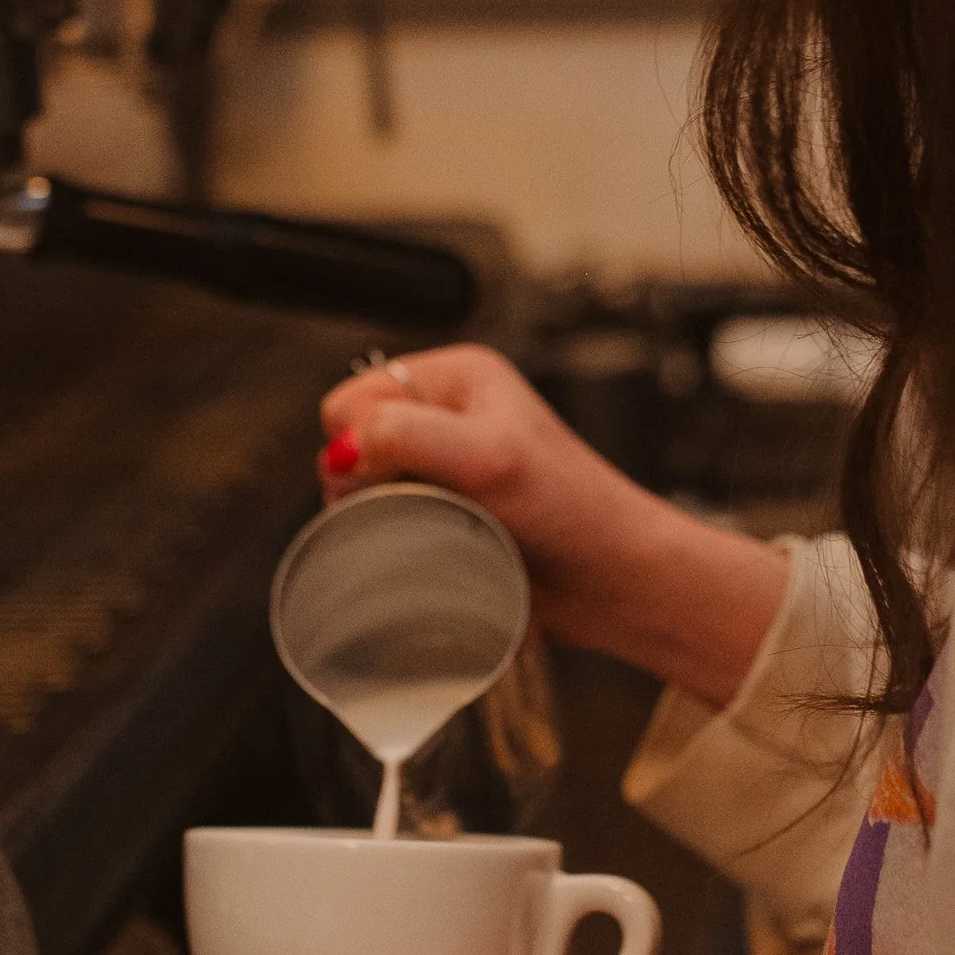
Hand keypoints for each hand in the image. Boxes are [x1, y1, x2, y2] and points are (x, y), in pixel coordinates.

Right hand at [317, 345, 787, 704]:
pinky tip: (425, 550)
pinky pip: (387, 521)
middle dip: (366, 483)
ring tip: (430, 531)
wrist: (614, 578)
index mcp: (455, 376)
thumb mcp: (488, 458)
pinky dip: (393, 539)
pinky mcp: (446, 512)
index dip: (358, 442)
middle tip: (416, 509)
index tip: (394, 479)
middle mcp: (446, 415)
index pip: (353, 398)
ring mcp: (445, 466)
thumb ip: (408, 438)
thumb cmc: (573, 509)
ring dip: (380, 515)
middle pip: (350, 444)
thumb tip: (341, 448)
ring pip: (363, 487)